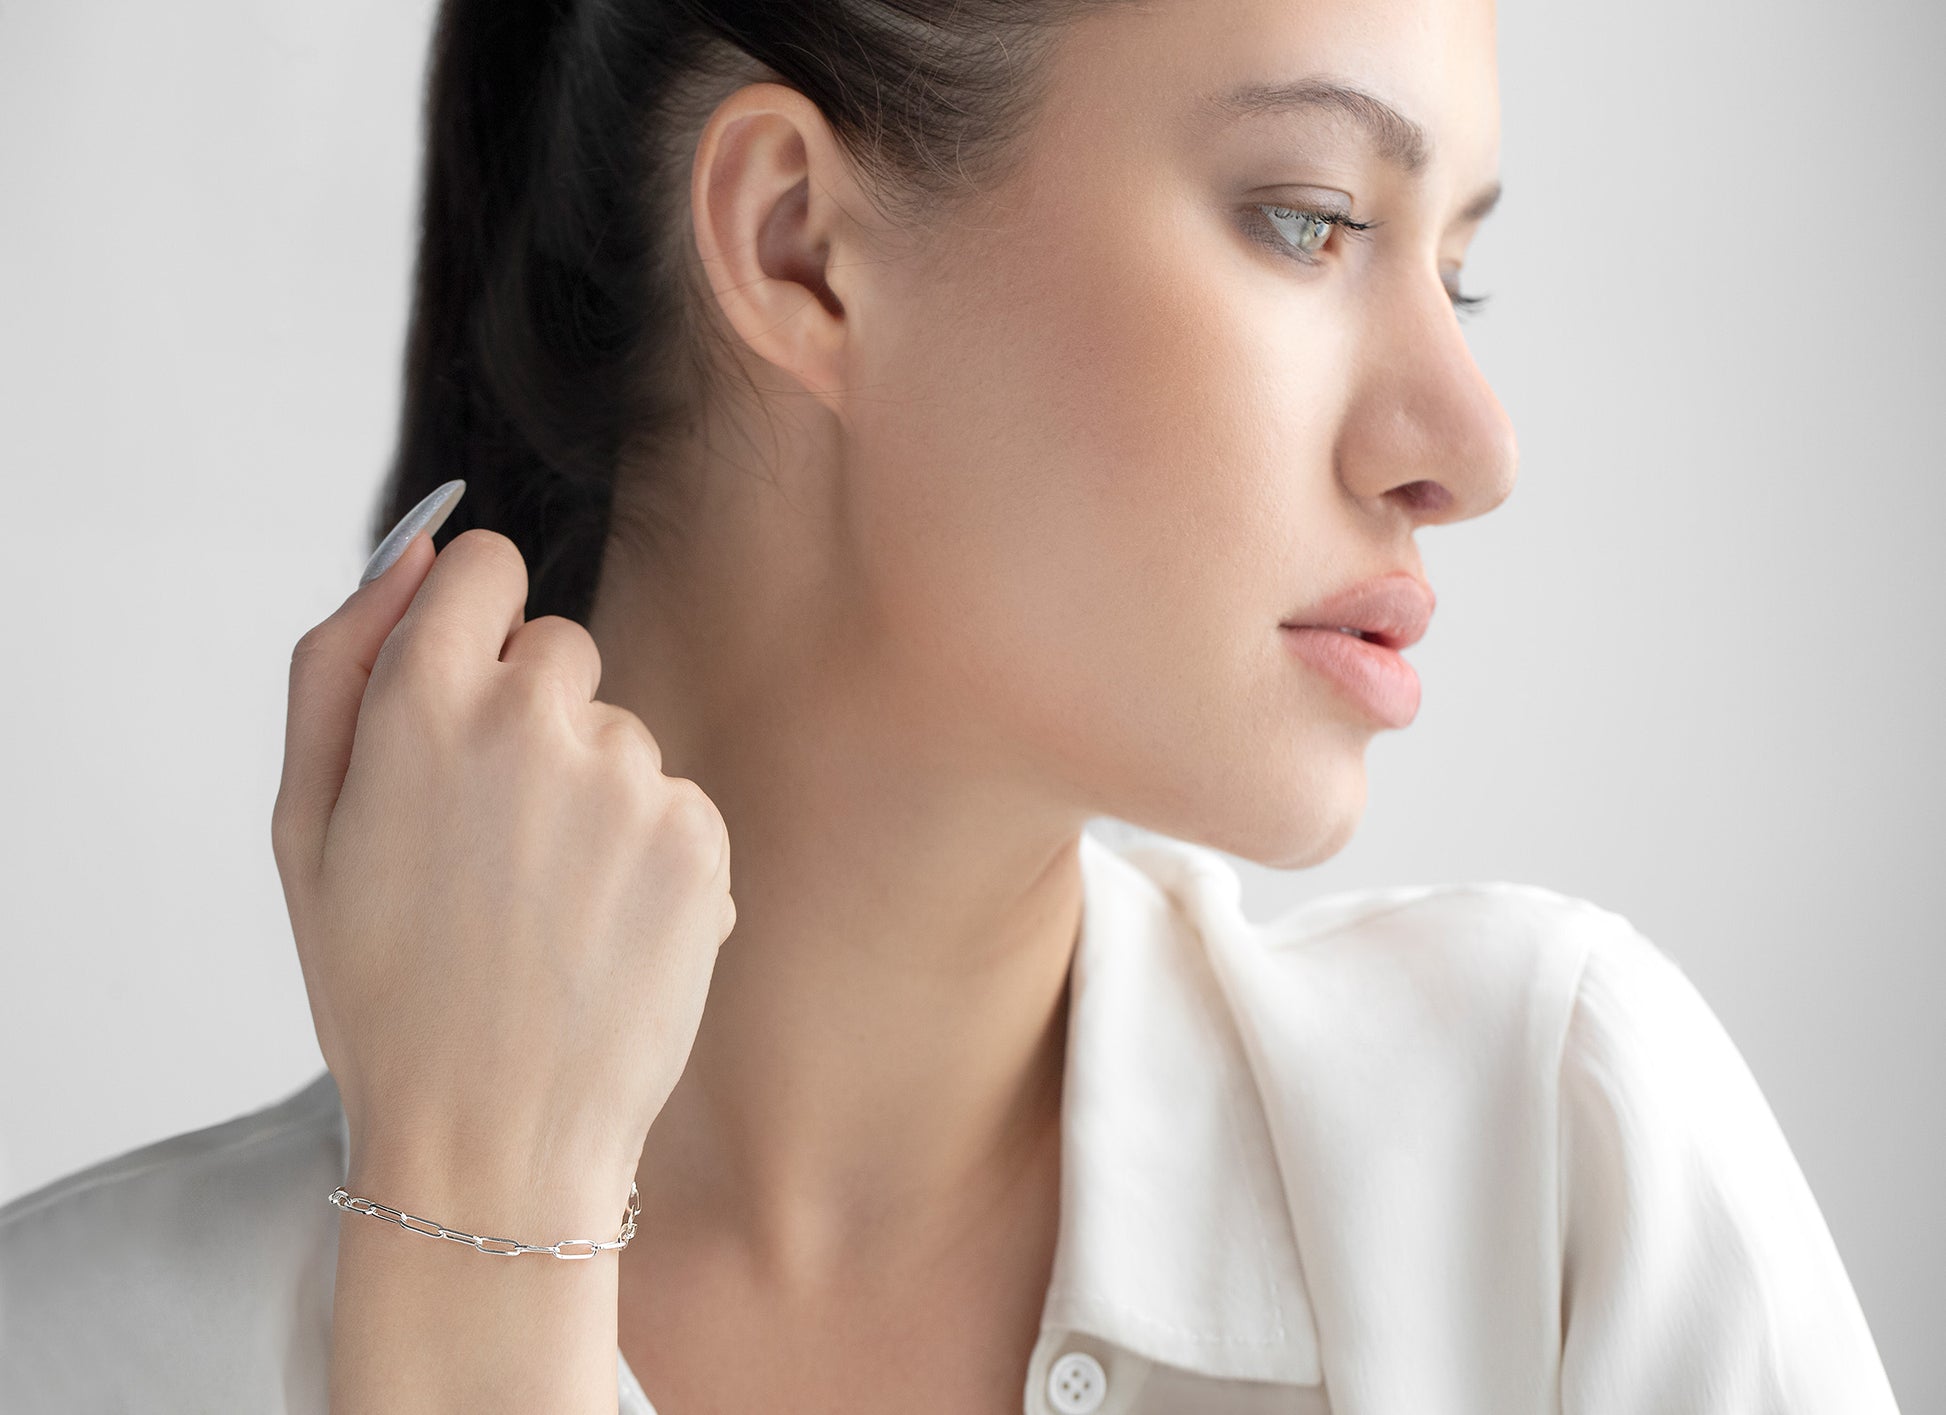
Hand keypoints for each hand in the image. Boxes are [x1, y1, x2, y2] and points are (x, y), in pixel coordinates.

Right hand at [272, 500, 733, 1212]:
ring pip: (618, 737)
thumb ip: (339, 662)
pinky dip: (646, 855)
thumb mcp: (305, 824)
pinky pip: (673, 802)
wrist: (492, 1139)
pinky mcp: (699, 837)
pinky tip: (600, 934)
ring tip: (541, 910)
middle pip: (557, 649)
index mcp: (422, 701)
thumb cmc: (382, 986)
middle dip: (525, 717)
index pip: (485, 566)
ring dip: (587, 797)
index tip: (462, 694)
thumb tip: (414, 547)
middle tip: (487, 842)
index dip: (470, 626)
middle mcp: (535, 718)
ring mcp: (629, 777)